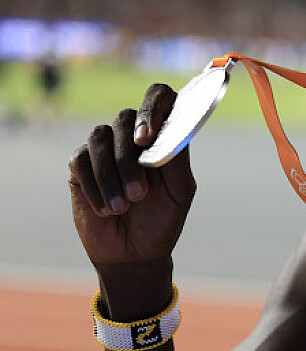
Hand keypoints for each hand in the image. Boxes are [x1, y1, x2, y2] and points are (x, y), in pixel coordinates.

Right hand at [68, 83, 195, 270]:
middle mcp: (133, 135)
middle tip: (140, 194)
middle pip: (125, 118)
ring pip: (100, 137)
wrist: (135, 253)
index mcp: (163, 135)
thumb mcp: (180, 191)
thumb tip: (168, 132)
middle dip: (130, 160)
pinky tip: (107, 209)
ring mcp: (105, 148)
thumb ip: (176, 159)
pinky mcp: (80, 166)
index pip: (160, 97)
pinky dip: (95, 187)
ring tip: (124, 206)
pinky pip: (81, 160)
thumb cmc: (162, 219)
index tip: (146, 138)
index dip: (152, 108)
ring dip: (112, 175)